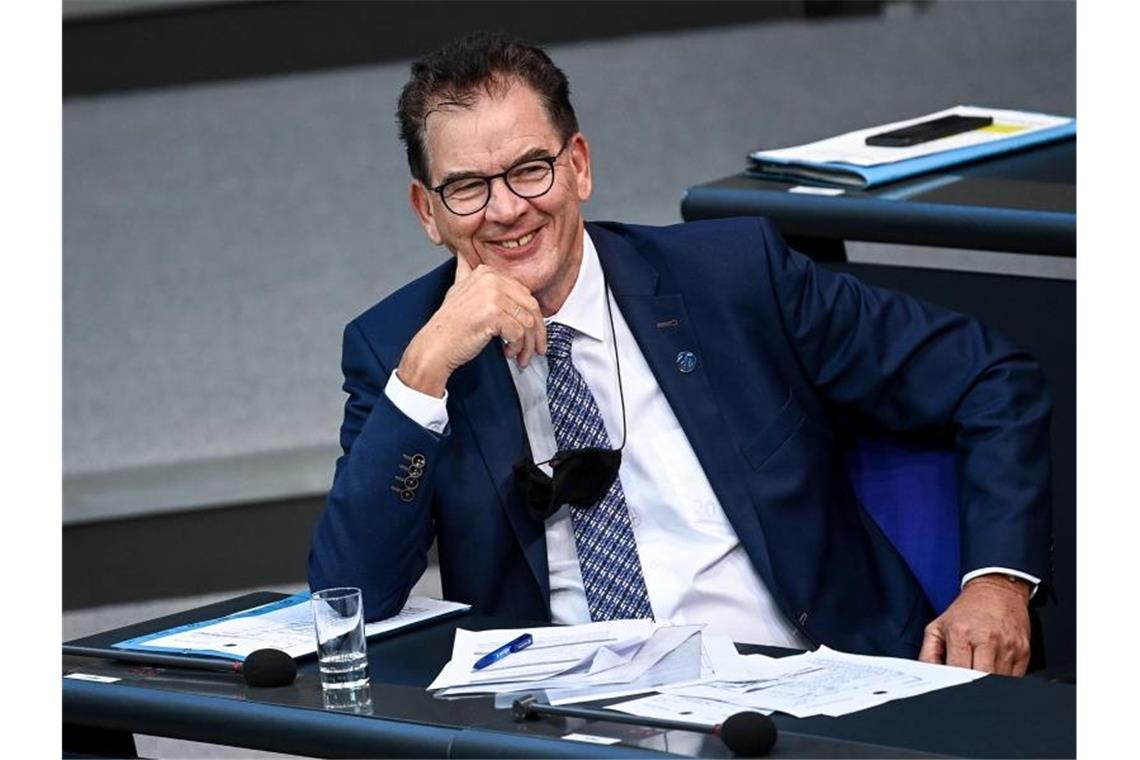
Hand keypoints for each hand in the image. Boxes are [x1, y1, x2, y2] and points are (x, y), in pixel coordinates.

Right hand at [397, 255, 546, 395]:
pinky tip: (508, 352)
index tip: (533, 330)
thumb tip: (464, 257)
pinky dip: (518, 347)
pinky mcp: (494, 314)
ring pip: (527, 322)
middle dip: (537, 331)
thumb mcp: (457, 289)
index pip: (524, 293)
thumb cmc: (449, 325)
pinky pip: (519, 333)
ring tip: (520, 355)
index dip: (532, 315)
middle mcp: (491, 280)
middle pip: (530, 306)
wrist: (435, 345)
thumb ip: (466, 272)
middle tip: (536, 347)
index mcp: (487, 273)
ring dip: (527, 343)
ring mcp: (493, 296)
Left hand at [918, 574, 1031, 675]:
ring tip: (979, 674)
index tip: (951, 685)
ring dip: (988, 685)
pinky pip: (1015, 678)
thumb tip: (927, 676)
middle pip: (981, 680)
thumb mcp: (938, 626)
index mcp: (961, 633)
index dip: (954, 683)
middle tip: (966, 685)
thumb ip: (928, 653)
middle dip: (972, 686)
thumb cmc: (967, 610)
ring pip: (1000, 683)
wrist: (997, 589)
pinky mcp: (1024, 652)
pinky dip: (1004, 681)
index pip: (958, 671)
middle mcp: (987, 639)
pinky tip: (995, 670)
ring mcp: (1008, 647)